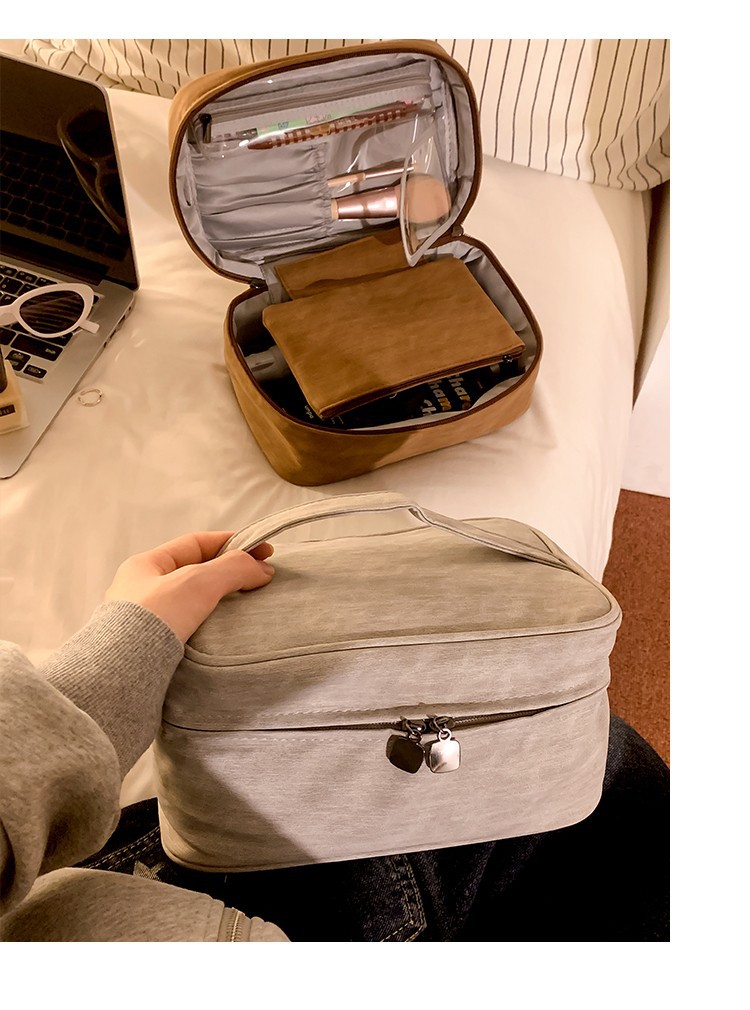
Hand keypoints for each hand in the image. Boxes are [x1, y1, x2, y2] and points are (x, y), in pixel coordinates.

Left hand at [104, 531, 273, 642]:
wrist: (120, 675)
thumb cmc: (152, 619)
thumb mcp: (197, 583)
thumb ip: (232, 569)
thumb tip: (262, 569)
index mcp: (144, 566)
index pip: (195, 544)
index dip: (231, 543)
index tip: (262, 551)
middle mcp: (140, 591)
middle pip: (194, 573)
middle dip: (228, 573)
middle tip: (258, 580)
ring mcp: (145, 622)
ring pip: (191, 603)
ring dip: (219, 603)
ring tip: (246, 608)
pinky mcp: (151, 650)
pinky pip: (187, 630)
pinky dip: (209, 627)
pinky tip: (224, 635)